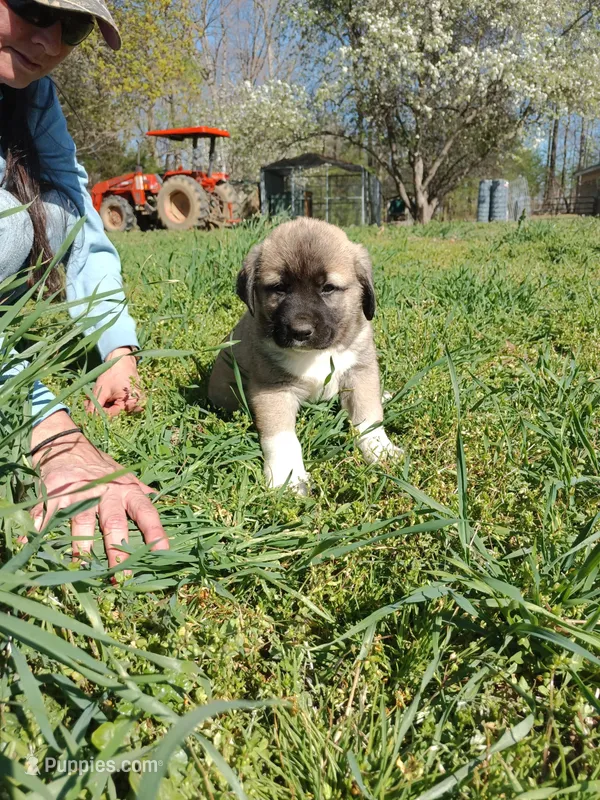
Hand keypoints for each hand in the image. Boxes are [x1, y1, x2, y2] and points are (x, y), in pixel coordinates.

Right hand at [29, 411, 168, 569]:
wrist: (68, 445)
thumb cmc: (100, 468)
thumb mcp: (124, 476)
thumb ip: (139, 490)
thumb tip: (157, 497)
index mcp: (126, 491)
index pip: (146, 512)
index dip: (155, 533)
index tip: (163, 553)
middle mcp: (106, 492)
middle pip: (113, 523)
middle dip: (118, 551)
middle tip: (122, 576)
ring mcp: (80, 491)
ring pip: (82, 521)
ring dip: (81, 546)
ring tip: (82, 566)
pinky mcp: (56, 491)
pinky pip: (47, 513)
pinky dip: (38, 528)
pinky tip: (31, 543)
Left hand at [86, 346, 144, 416]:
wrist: (122, 361)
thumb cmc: (113, 373)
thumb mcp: (101, 390)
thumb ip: (95, 406)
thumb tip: (87, 419)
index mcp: (130, 404)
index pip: (111, 416)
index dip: (97, 414)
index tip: (86, 409)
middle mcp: (135, 407)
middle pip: (113, 414)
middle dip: (98, 409)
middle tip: (86, 402)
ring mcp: (134, 404)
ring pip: (114, 411)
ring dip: (102, 406)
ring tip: (91, 398)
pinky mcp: (132, 401)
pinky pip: (117, 406)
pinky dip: (107, 403)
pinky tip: (100, 396)